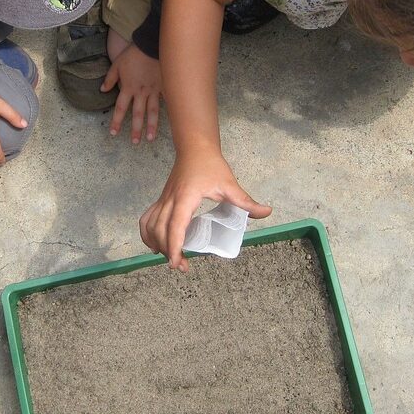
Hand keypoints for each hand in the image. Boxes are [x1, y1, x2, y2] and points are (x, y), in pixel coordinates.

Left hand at [101, 43, 161, 143]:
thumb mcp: (117, 64)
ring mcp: (154, 90)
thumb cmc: (133, 54)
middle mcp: (141, 92)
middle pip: (138, 114)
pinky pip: (166, 100)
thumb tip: (102, 90)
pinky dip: (169, 111)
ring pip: (153, 111)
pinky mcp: (164, 86)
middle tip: (135, 143)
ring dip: (152, 126)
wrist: (151, 45)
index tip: (114, 133)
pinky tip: (172, 121)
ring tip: (151, 138)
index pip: (121, 108)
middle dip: (136, 129)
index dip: (117, 121)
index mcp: (128, 87)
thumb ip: (110, 79)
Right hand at [140, 148, 271, 271]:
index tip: (177, 262)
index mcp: (185, 198)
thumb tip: (266, 212)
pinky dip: (147, 233)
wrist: (195, 147)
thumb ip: (246, 201)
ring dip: (156, 244)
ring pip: (150, 226)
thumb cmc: (210, 164)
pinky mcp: (162, 200)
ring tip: (171, 258)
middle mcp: (170, 200)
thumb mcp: (229, 184)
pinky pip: (147, 218)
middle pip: (160, 230)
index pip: (175, 226)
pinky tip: (155, 244)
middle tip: (182, 266)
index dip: (174, 246)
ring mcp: (163, 200)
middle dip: (168, 252)